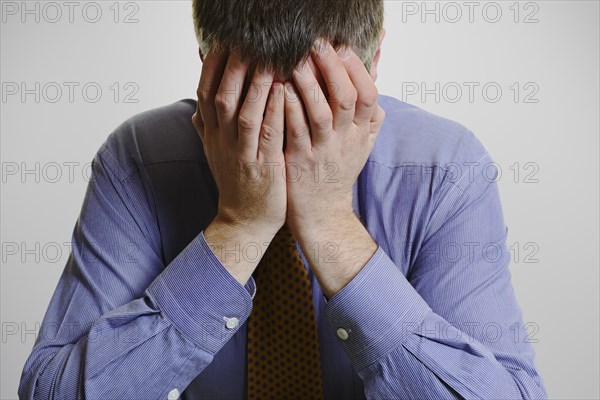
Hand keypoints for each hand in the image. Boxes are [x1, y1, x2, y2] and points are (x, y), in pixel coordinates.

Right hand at [193, 50, 286, 236]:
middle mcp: (223, 142)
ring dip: (255, 86)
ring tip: (267, 60)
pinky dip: (273, 112)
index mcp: (213, 135)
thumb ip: (208, 129)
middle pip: (221, 98)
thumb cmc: (236, 183)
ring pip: (244, 115)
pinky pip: (267, 136)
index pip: (205, 94)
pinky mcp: (263, 168)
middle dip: (232, 68)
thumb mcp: (216, 154)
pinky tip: (283, 91)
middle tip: (245, 44)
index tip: (222, 44)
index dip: (212, 67)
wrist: (244, 222)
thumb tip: (197, 107)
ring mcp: (242, 155)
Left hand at [283, 40, 384, 233]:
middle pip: (347, 98)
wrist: (322, 212)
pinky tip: (280, 88)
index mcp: (361, 132)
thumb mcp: (362, 138)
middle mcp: (346, 140)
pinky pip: (295, 130)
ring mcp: (322, 151)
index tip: (342, 45)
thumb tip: (377, 61)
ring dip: (309, 84)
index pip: (369, 95)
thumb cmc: (339, 168)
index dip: (357, 69)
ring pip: (320, 113)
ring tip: (296, 59)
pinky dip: (289, 107)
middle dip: (333, 67)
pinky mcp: (299, 161)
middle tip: (318, 43)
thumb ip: (368, 102)